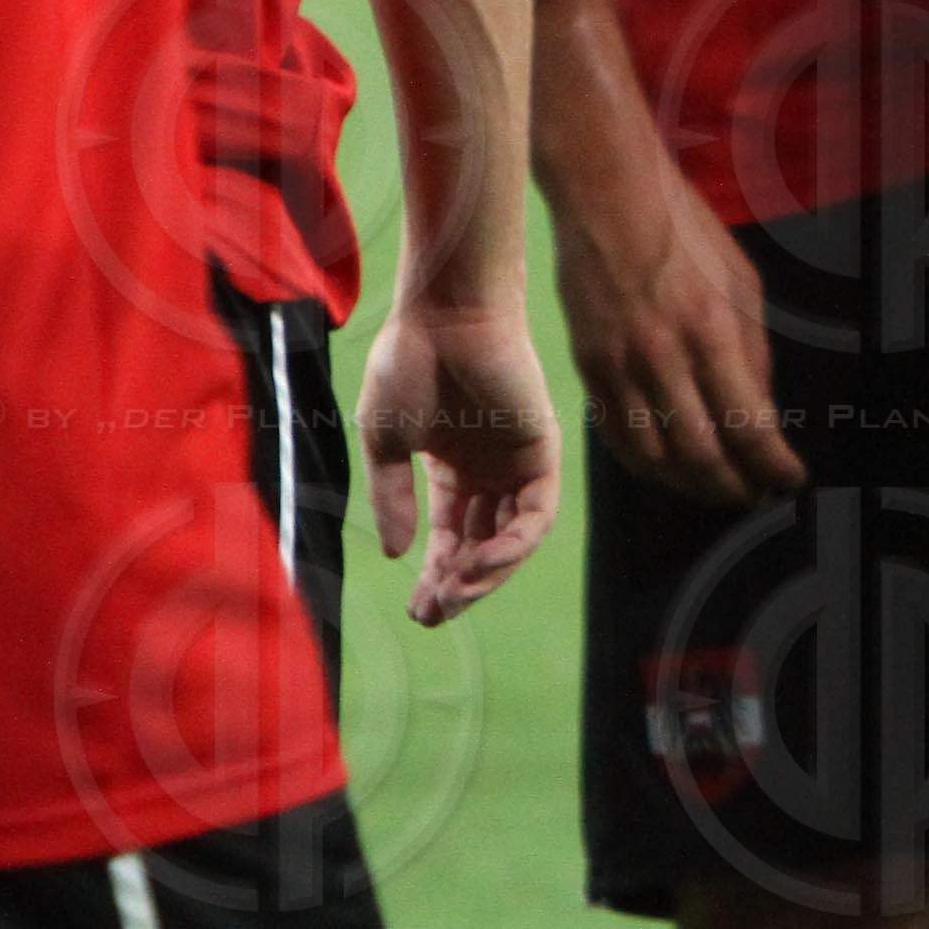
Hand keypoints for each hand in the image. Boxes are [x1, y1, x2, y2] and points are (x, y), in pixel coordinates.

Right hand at [355, 300, 565, 624]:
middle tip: (433, 614)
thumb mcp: (386, 442)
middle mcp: (489, 471)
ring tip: (454, 593)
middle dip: (460, 586)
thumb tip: (395, 553)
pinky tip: (480, 562)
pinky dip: (513, 545)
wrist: (444, 315)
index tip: (417, 610)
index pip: (452, 539)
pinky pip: (537, 514)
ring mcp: (517, 462)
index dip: (436, 577)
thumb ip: (392, 498)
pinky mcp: (542, 451)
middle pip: (483, 547)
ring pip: (512, 539)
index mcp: (452, 469)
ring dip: (486, 573)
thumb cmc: (409, 364)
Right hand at [548, 179, 803, 509]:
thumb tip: (761, 409)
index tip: (792, 479)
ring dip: (691, 486)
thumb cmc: (685, 230)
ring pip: (656, 459)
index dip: (774, 465)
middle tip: (756, 495)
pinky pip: (616, 437)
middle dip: (735, 487)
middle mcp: (665, 359)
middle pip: (703, 455)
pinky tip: (668, 468)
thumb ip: (753, 349)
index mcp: (713, 332)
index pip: (749, 425)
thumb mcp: (742, 279)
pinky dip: (646, 465)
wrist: (607, 195)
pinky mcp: (589, 368)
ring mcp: (621, 368)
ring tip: (715, 488)